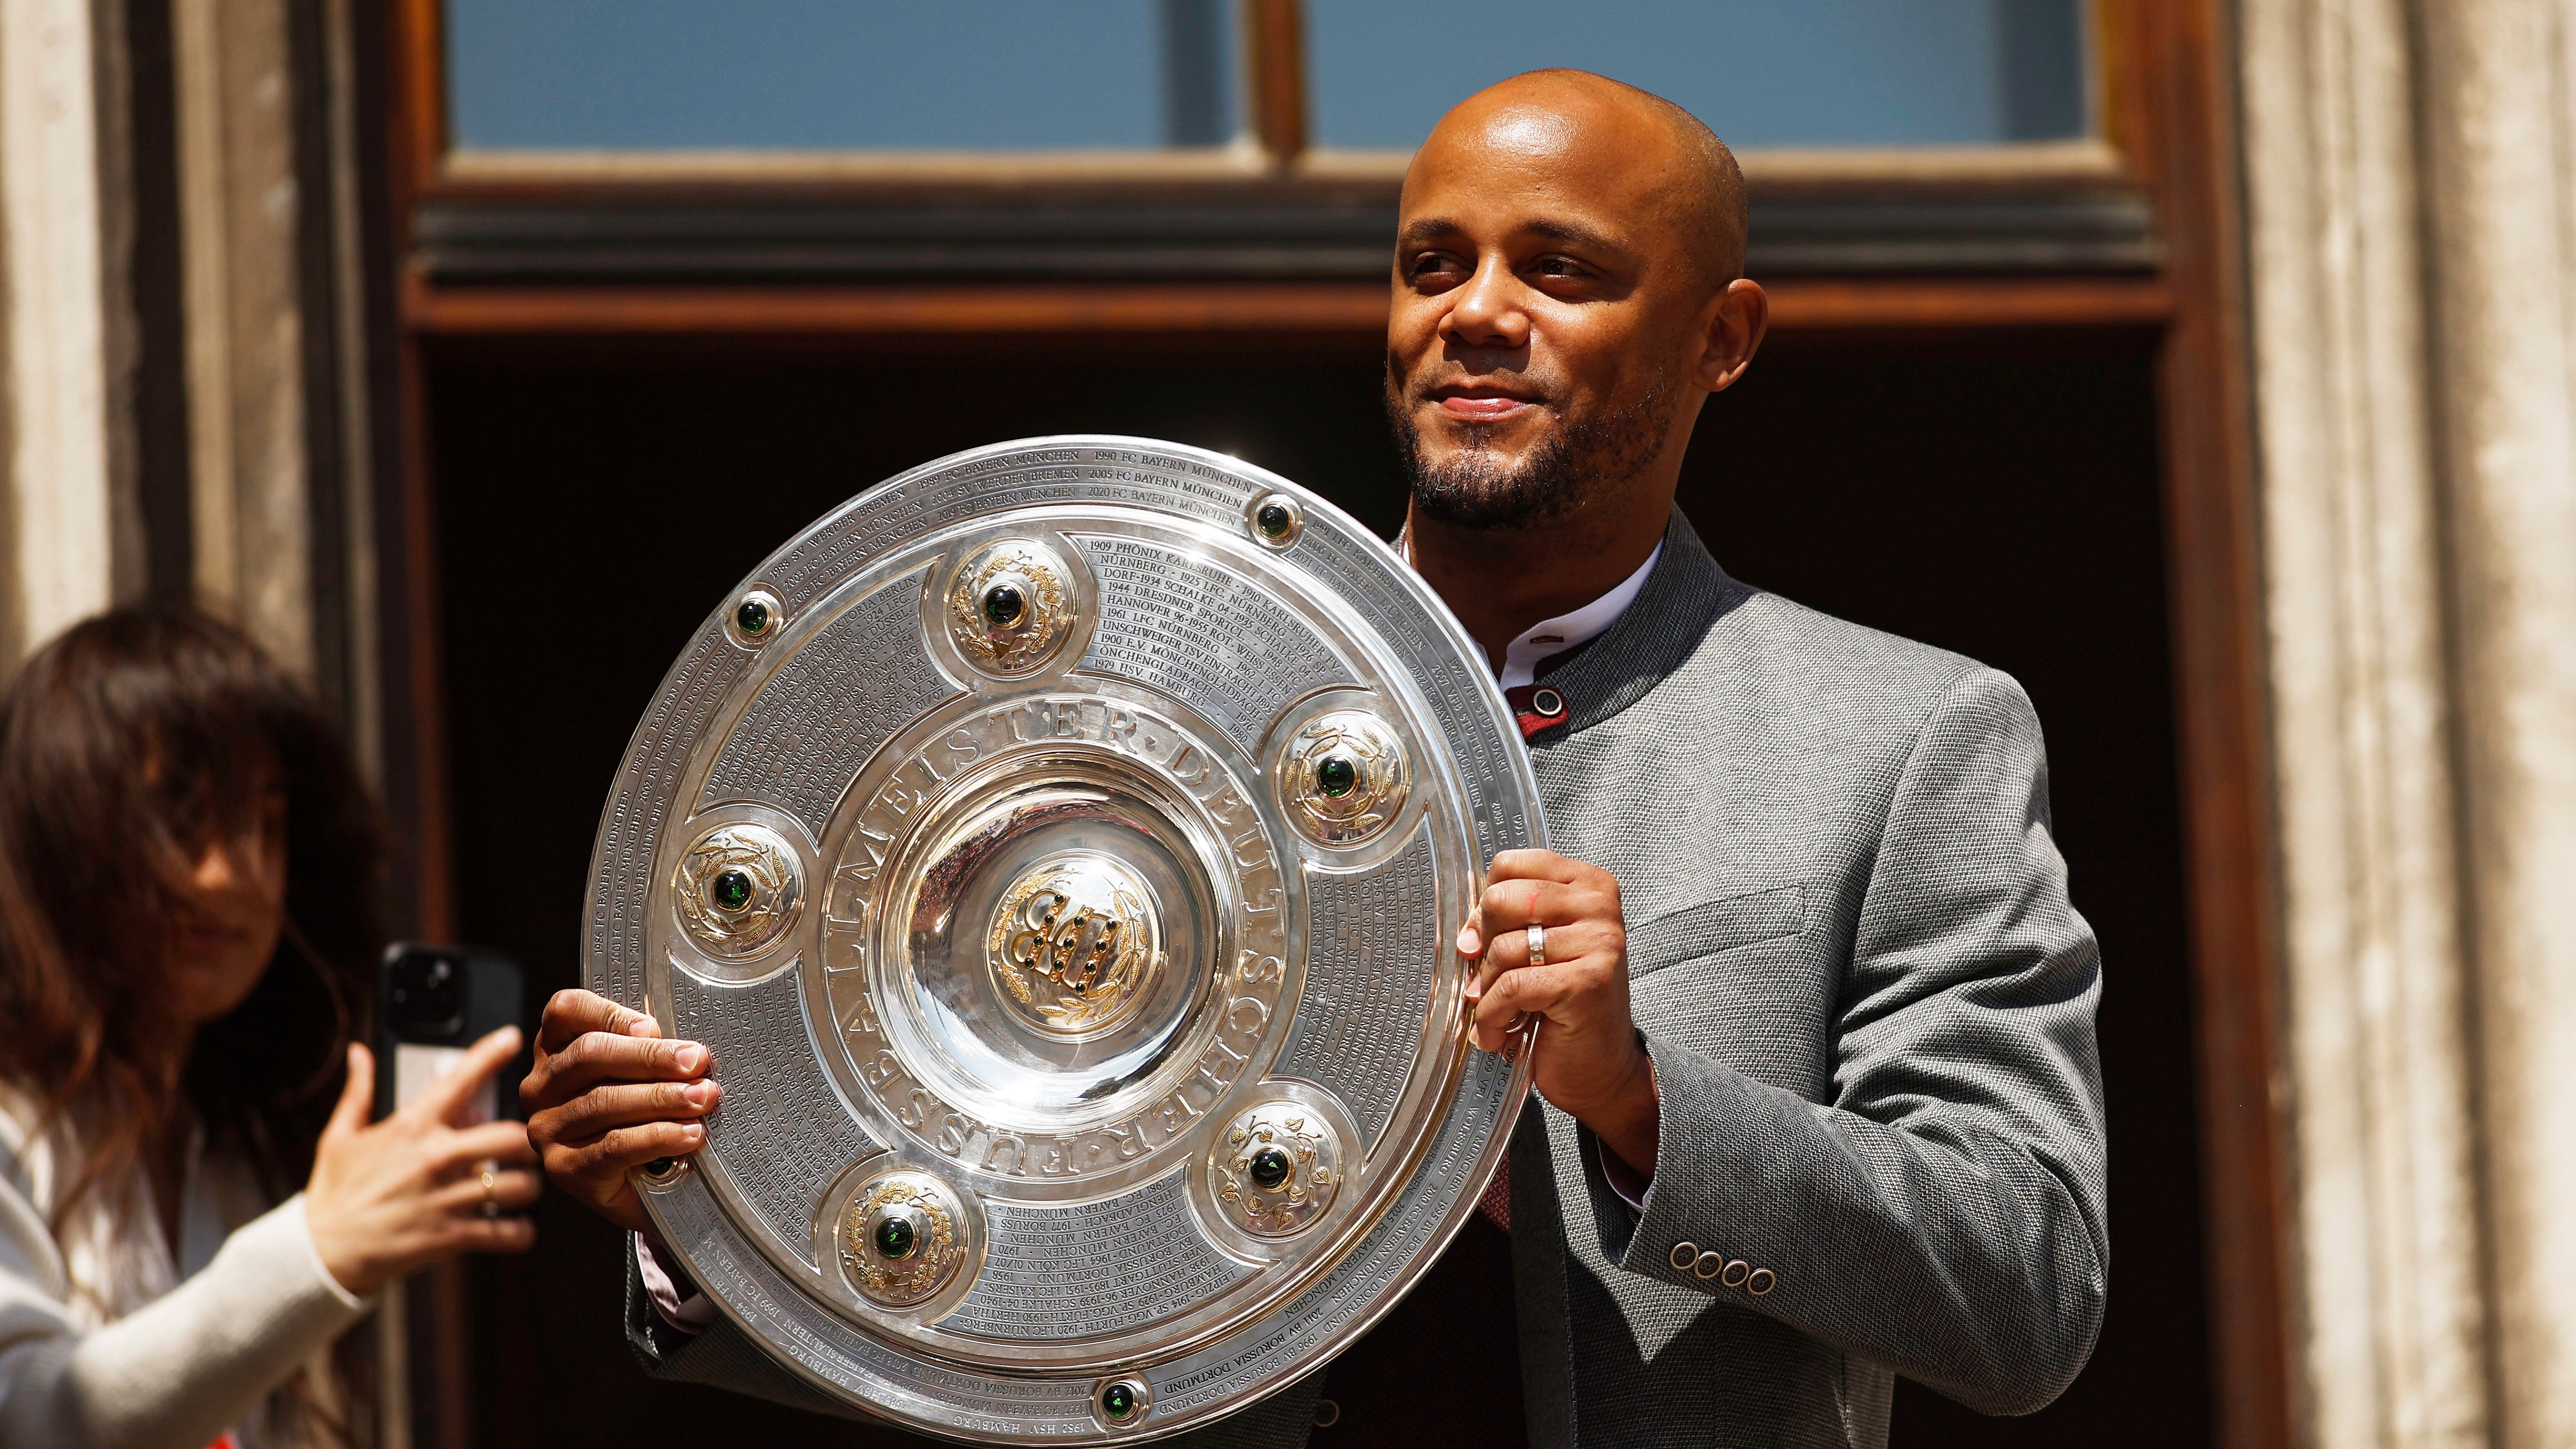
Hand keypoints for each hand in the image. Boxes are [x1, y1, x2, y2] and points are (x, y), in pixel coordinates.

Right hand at [304, 1029, 538, 1295]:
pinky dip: (519, 1232)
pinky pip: (508, 1232)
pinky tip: (514, 1227)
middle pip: (513, 1137)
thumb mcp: (339, 1137)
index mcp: (411, 1127)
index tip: (512, 1038)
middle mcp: (436, 1158)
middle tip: (524, 1147)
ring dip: (527, 1186)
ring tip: (519, 1186)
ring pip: (520, 1185)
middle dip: (528, 1141)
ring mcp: (447, 1199)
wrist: (320, 1251)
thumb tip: (360, 1053)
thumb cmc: (334, 1191)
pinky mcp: (451, 1236)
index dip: (491, 1053)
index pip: (460, 1080)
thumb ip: (359, 1092)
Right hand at [520, 989, 718, 1233]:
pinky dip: (659, 1137)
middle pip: (589, 1055)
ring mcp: (546, 1129)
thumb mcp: (643, 1074)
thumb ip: (650, 1047)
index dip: (608, 1013)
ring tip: (704, 1098)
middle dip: (650, 1057)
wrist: (647, 1186)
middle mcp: (540, 1087)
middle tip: (697, 1061)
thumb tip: (684, 1046)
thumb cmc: (645, 1115)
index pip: (565, 1011)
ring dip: (663, 1098)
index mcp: (555, 1049)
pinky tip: (691, 1134)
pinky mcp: (564, 1169)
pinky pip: (614, 1146)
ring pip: (604, 1101)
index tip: (654, 1026)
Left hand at [1461, 849, 1659, 1178]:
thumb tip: (1465, 941)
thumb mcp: (1533, 951)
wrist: (1601, 1069)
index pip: (1509, 865)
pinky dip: (1492, 1017)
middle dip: (1483, 947)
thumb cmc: (1562, 1007)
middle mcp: (1599, 904)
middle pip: (1501, 899)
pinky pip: (1511, 987)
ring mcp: (1599, 941)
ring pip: (1503, 948)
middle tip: (1490, 981)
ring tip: (1498, 1014)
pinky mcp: (1588, 981)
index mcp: (1586, 883)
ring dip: (1485, 992)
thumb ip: (1501, 927)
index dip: (1483, 907)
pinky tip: (1497, 1034)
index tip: (1481, 942)